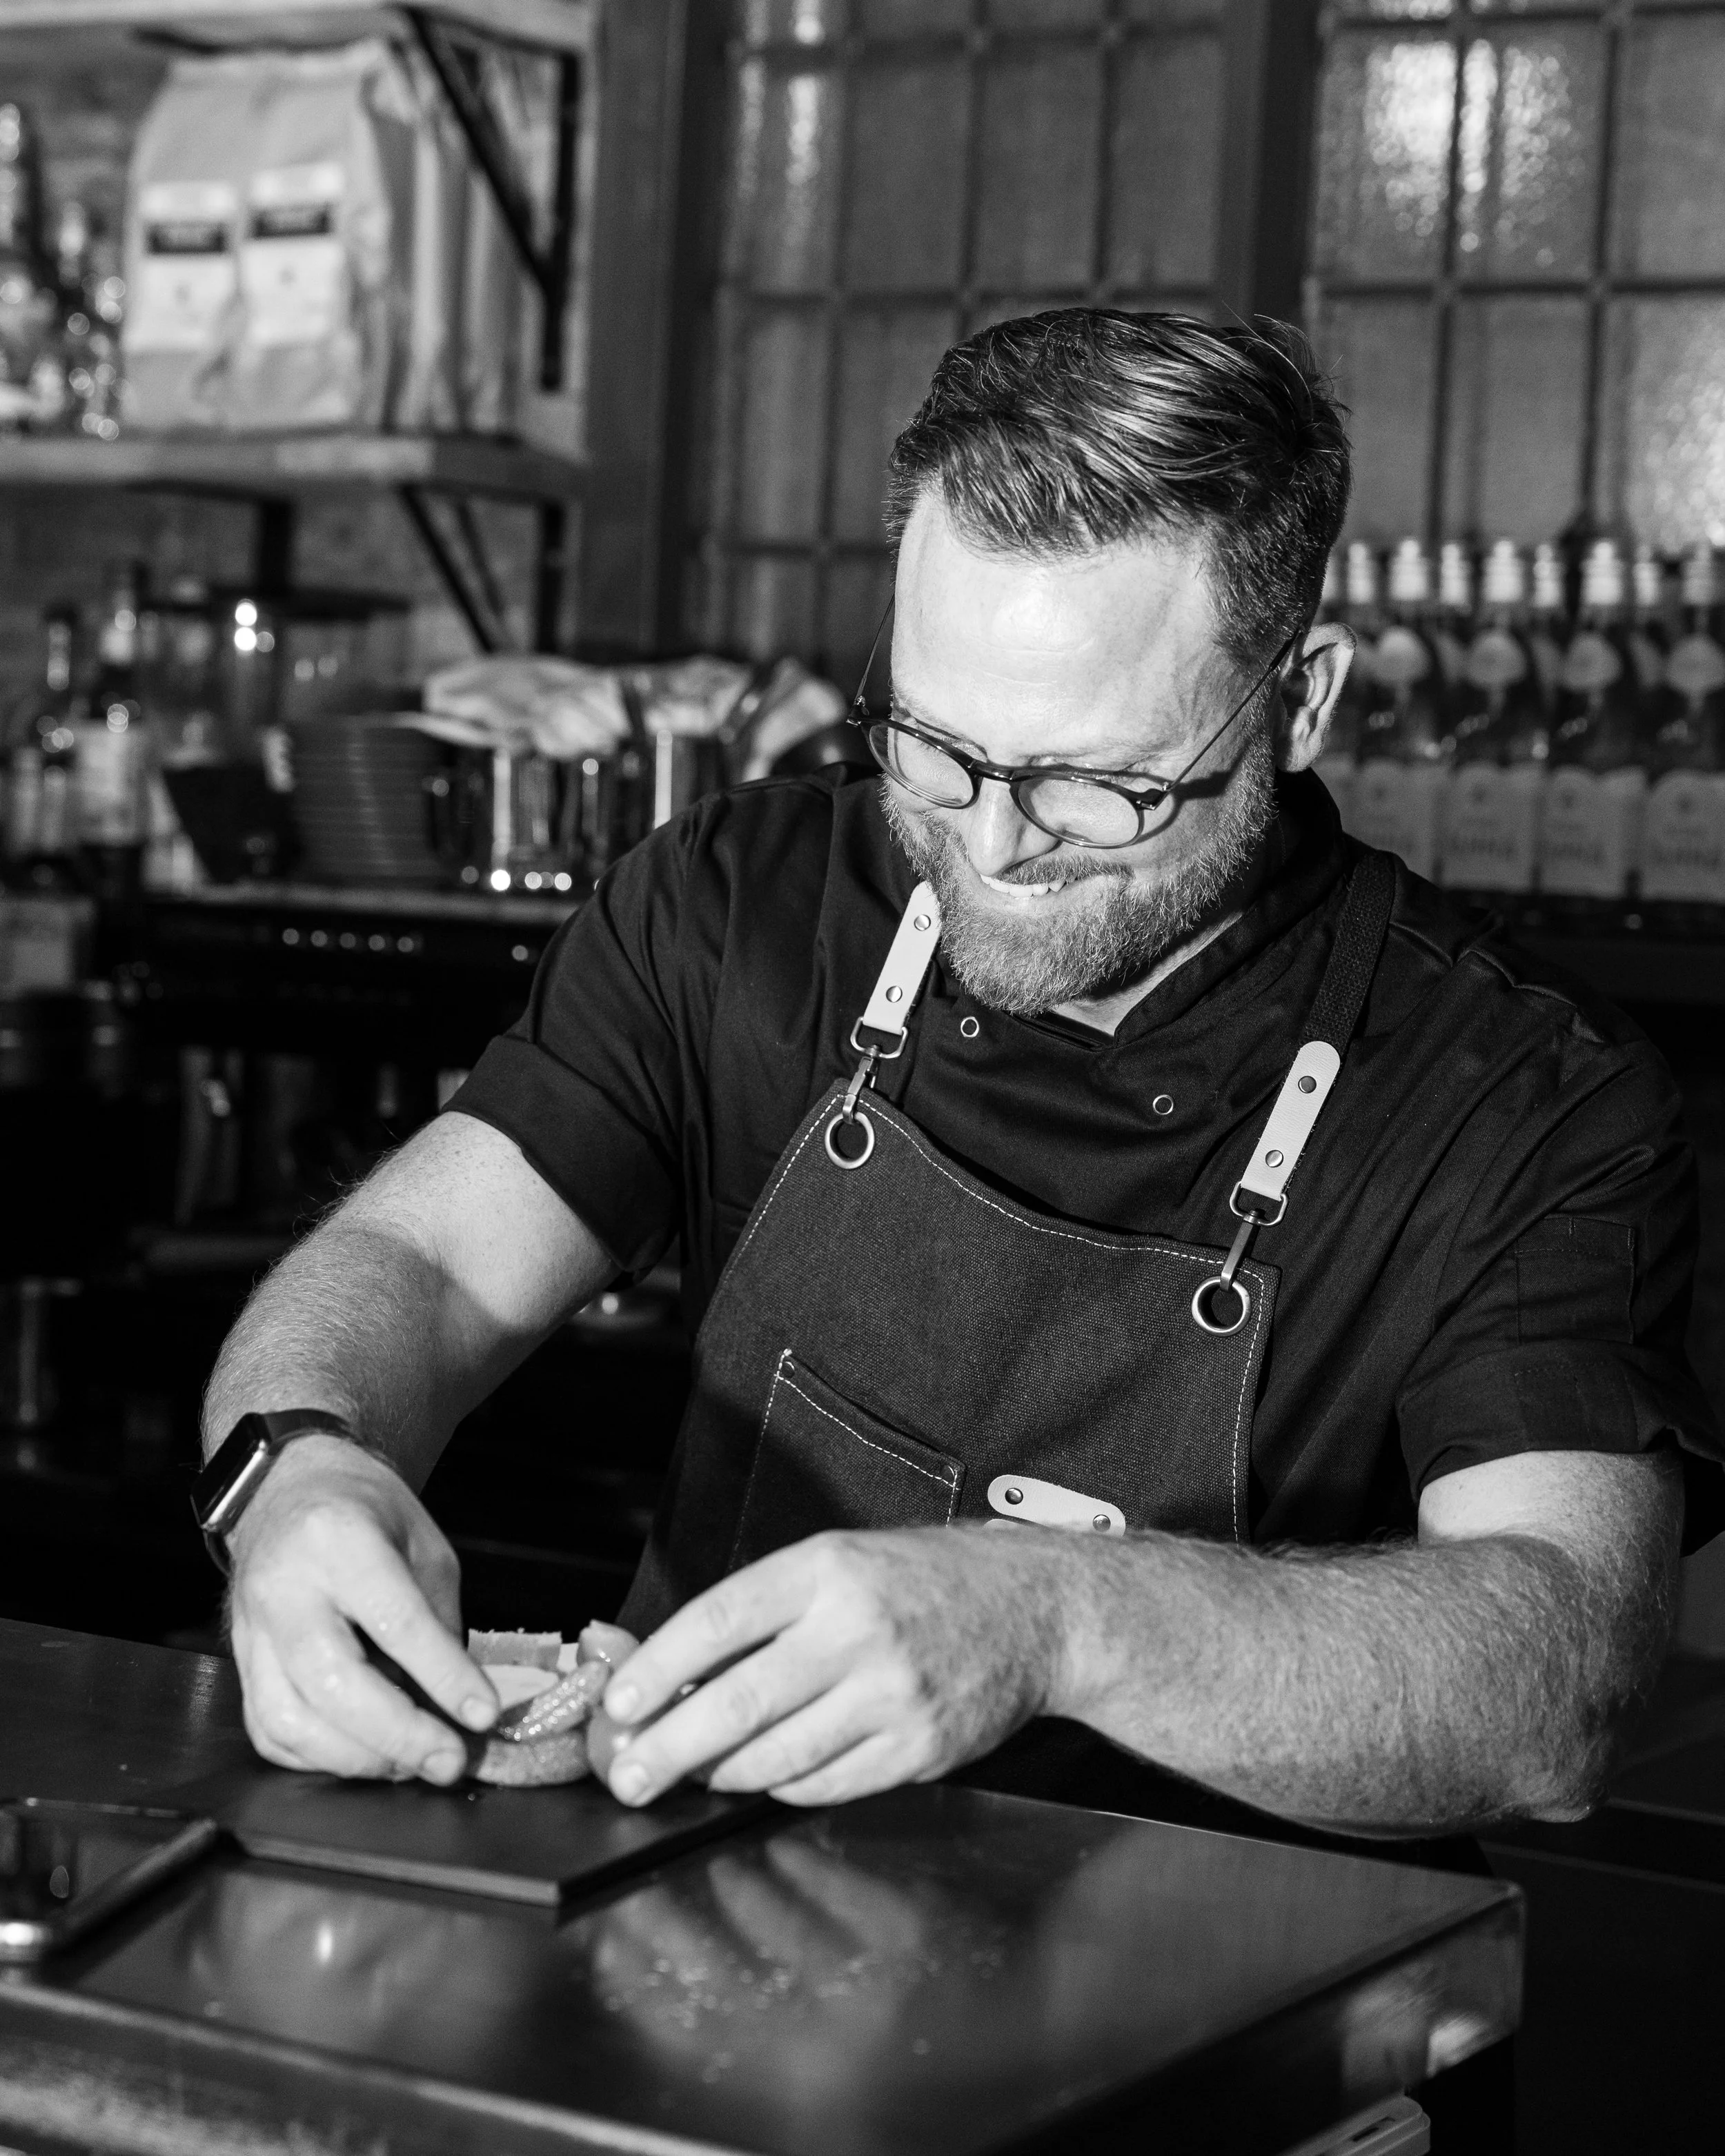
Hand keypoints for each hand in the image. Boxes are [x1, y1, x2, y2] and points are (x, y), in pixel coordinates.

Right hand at [226, 1433, 497, 1784]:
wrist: (290, 1488)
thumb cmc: (368, 1514)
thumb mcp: (424, 1546)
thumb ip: (438, 1621)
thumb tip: (459, 1704)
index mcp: (340, 1540)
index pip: (395, 1620)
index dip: (443, 1675)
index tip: (483, 1715)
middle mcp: (285, 1587)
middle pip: (332, 1681)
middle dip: (397, 1734)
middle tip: (448, 1761)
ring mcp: (251, 1629)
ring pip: (288, 1719)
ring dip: (356, 1759)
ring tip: (410, 1765)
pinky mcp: (239, 1661)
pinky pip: (268, 1729)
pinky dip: (316, 1758)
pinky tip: (362, 1755)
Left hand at [597, 1526, 1071, 1807]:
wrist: (1033, 1609)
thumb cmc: (920, 1582)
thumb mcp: (838, 1564)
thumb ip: (762, 1612)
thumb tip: (670, 1673)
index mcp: (826, 1570)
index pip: (717, 1621)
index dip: (656, 1669)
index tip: (618, 1704)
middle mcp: (856, 1630)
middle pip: (737, 1702)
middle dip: (667, 1748)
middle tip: (627, 1772)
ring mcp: (891, 1695)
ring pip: (776, 1756)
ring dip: (719, 1773)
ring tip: (693, 1772)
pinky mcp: (917, 1748)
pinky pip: (824, 1784)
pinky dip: (781, 1786)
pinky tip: (763, 1776)